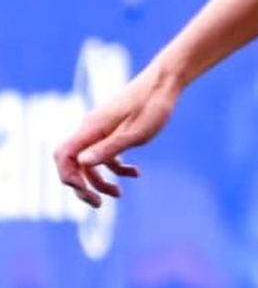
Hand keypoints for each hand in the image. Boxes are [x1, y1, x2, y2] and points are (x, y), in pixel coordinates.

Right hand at [54, 70, 177, 206]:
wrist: (165, 82)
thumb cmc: (153, 106)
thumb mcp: (135, 133)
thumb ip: (108, 149)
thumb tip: (81, 163)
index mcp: (91, 129)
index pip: (63, 156)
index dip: (68, 177)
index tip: (86, 191)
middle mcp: (90, 129)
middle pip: (74, 162)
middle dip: (82, 186)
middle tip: (98, 204)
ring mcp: (101, 130)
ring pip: (91, 161)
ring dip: (101, 180)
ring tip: (119, 194)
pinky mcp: (114, 130)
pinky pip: (107, 153)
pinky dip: (117, 166)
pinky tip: (136, 173)